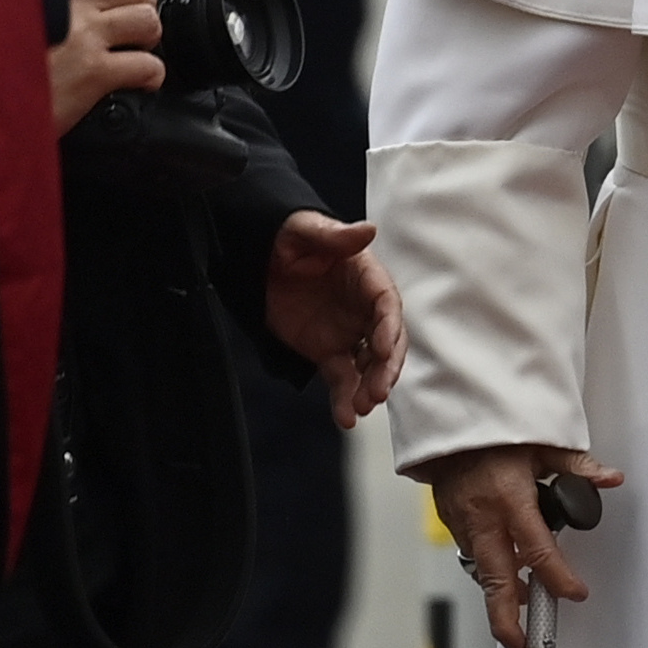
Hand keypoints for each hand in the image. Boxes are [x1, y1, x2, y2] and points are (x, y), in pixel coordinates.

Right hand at [48, 0, 164, 132]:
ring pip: (149, 21)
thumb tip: (63, 0)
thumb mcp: (10, 15)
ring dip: (148, 40)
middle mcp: (67, 2)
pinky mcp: (94, 73)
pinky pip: (149, 65)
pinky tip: (138, 85)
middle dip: (141, 8)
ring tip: (134, 55)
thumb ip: (39, 0)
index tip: (115, 2)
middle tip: (130, 30)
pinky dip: (151, 77)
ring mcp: (84, 36)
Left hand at [265, 213, 405, 428]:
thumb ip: (334, 235)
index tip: (382, 347)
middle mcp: (364, 309)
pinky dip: (344, 400)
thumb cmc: (288, 237)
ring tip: (361, 408)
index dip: (388, 326)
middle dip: (385, 368)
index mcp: (366, 277)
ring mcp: (348, 333)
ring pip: (368, 366)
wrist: (259, 257)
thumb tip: (367, 230)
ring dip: (368, 388)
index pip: (386, 303)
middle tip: (378, 391)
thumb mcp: (304, 230)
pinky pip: (342, 379)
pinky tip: (345, 418)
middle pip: (386, 341)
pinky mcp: (329, 352)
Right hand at [424, 443, 629, 647]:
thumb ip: (577, 467)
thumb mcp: (543, 443)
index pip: (538, 550)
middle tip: (520, 645)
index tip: (574, 593)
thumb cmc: (494, 429)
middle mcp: (484, 517)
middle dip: (507, 619)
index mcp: (510, 498)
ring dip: (502, 595)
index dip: (557, 578)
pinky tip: (505, 571)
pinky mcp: (451, 522)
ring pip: (484, 571)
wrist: (449, 416)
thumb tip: (610, 478)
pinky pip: (472, 554)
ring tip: (520, 613)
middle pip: (497, 580)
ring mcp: (462, 522)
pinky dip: (490, 567)